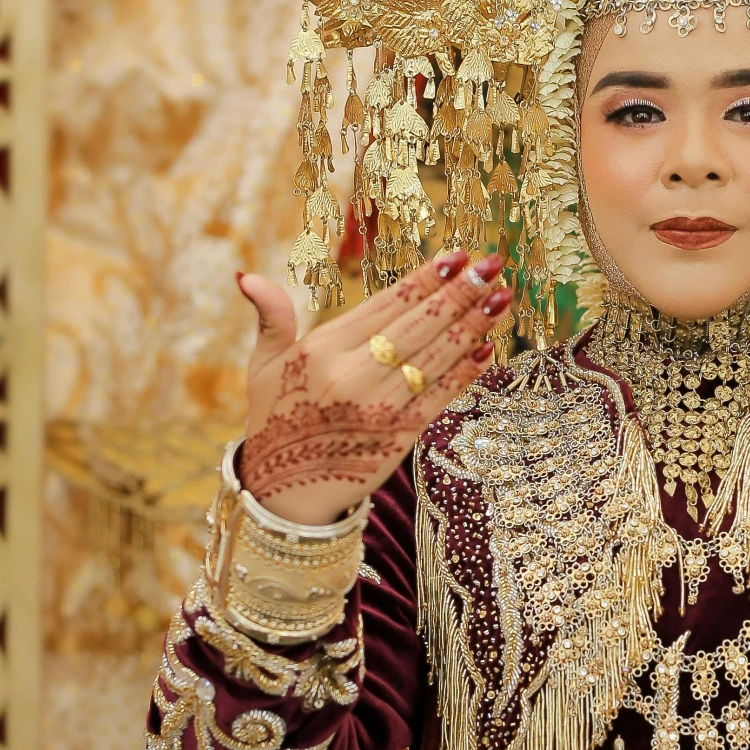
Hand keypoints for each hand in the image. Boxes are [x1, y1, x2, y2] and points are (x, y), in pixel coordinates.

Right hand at [236, 251, 512, 525]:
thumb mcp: (264, 366)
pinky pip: (439, 397)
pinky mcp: (398, 436)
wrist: (284, 493)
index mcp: (321, 349)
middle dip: (460, 293)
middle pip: (417, 325)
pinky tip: (488, 349)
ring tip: (502, 298)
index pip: (385, 304)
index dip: (424, 278)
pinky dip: (465, 372)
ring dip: (473, 326)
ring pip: (435, 357)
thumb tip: (248, 276)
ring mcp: (378, 407)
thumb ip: (270, 318)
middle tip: (493, 266)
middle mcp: (351, 374)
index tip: (457, 256)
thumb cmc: (276, 419)